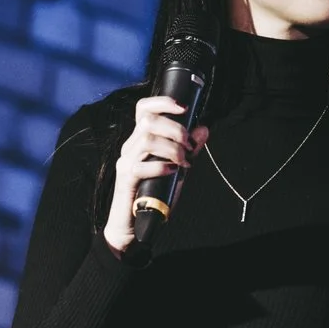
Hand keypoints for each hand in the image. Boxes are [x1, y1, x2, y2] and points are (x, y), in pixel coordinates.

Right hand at [103, 95, 208, 253]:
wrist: (135, 225)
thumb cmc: (155, 194)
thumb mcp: (178, 168)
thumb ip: (190, 149)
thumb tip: (203, 129)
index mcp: (140, 139)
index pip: (144, 109)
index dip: (162, 102)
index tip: (183, 107)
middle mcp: (130, 147)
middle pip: (149, 121)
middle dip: (175, 129)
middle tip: (189, 146)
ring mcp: (125, 162)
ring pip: (146, 140)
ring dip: (171, 148)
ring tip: (183, 161)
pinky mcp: (125, 180)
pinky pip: (141, 166)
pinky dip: (161, 167)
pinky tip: (172, 171)